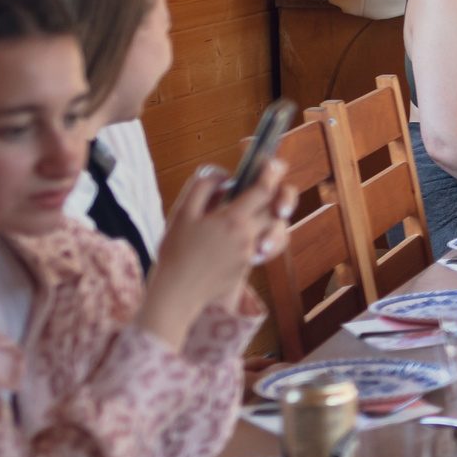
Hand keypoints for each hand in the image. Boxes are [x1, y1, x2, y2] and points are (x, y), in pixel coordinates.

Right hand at [139, 156, 291, 347]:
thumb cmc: (175, 251)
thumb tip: (224, 176)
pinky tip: (251, 236)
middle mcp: (248, 236)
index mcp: (233, 220)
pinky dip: (264, 238)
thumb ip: (203, 188)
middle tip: (274, 186)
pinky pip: (265, 248)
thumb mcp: (182, 213)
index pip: (263, 190)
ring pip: (278, 231)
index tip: (274, 162)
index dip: (271, 173)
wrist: (176, 294)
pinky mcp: (248, 267)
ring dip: (275, 219)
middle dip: (281, 195)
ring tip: (267, 213)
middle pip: (277, 210)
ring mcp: (250, 253)